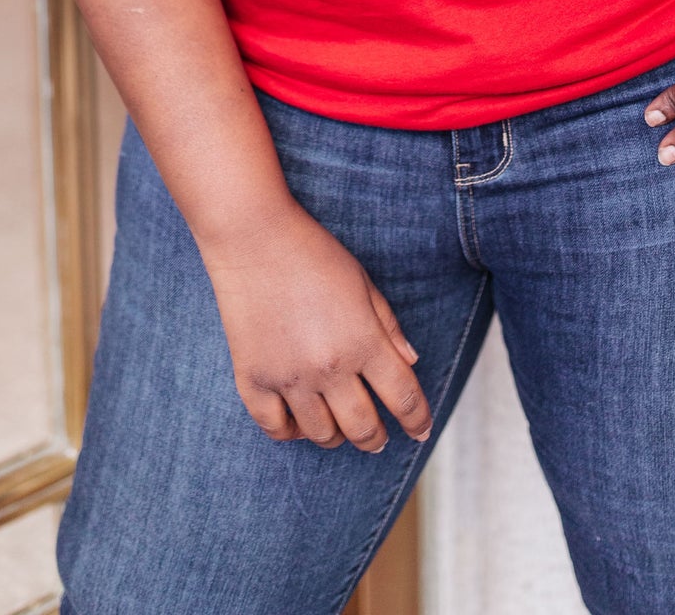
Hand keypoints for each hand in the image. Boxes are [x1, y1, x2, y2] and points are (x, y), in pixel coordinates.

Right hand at [200, 200, 432, 450]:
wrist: (253, 237)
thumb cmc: (314, 253)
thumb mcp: (363, 282)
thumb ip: (388, 326)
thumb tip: (410, 362)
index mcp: (363, 340)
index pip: (403, 397)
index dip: (418, 420)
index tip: (421, 431)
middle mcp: (328, 367)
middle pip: (364, 428)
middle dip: (377, 439)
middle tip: (379, 438)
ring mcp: (288, 378)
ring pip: (322, 435)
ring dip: (337, 436)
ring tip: (339, 426)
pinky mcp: (253, 380)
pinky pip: (276, 429)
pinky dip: (291, 432)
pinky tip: (299, 421)